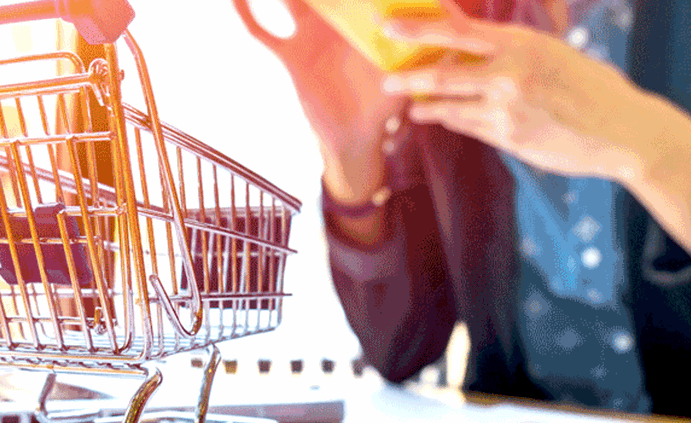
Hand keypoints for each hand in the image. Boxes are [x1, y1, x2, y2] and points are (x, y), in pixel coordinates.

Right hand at [231, 0, 406, 203]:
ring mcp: (309, 41)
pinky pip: (263, 34)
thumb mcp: (402, 82)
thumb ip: (415, 62)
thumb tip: (443, 47)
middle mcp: (335, 30)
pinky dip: (247, 14)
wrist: (354, 141)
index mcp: (362, 29)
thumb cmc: (382, 110)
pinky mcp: (290, 58)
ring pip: (289, 0)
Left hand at [379, 0, 651, 181]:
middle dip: (409, 79)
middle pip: (442, 74)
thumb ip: (511, 51)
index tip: (389, 28)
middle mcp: (510, 75)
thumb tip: (469, 46)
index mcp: (521, 44)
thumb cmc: (591, 87)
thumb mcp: (552, 54)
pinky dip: (453, 120)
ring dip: (427, 106)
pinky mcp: (509, 139)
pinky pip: (470, 127)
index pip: (458, 32)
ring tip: (412, 106)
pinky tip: (443, 117)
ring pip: (451, 106)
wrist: (623, 132)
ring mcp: (507, 110)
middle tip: (387, 82)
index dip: (419, 28)